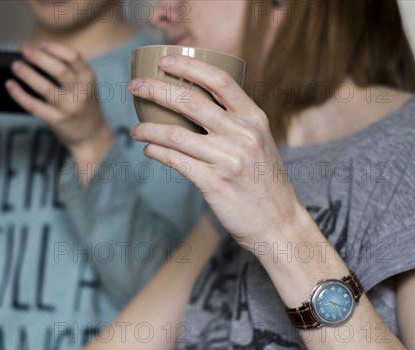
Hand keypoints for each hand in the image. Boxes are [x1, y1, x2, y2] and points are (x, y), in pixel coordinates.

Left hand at [6, 42, 111, 164]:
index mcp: (89, 79)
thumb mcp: (87, 85)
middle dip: (40, 59)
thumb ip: (72, 70)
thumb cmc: (85, 105)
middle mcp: (80, 93)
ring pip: (45, 88)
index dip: (55, 49)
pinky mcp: (56, 120)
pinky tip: (11, 85)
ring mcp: (68, 108)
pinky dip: (19, 94)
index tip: (42, 45)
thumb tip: (40, 53)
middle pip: (59, 70)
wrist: (91, 135)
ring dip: (27, 74)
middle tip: (26, 52)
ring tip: (16, 66)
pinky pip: (34, 106)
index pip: (74, 57)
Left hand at [129, 55, 308, 252]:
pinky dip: (157, 152)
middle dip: (156, 90)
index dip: (190, 67)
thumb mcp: (260, 142)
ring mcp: (228, 159)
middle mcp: (242, 135)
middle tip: (135, 87)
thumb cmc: (264, 182)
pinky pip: (176, 160)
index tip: (166, 62)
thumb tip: (195, 106)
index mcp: (254, 119)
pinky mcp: (214, 183)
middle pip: (191, 101)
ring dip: (149, 129)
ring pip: (176, 134)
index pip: (220, 81)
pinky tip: (149, 149)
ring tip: (136, 129)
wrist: (278, 223)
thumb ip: (235, 123)